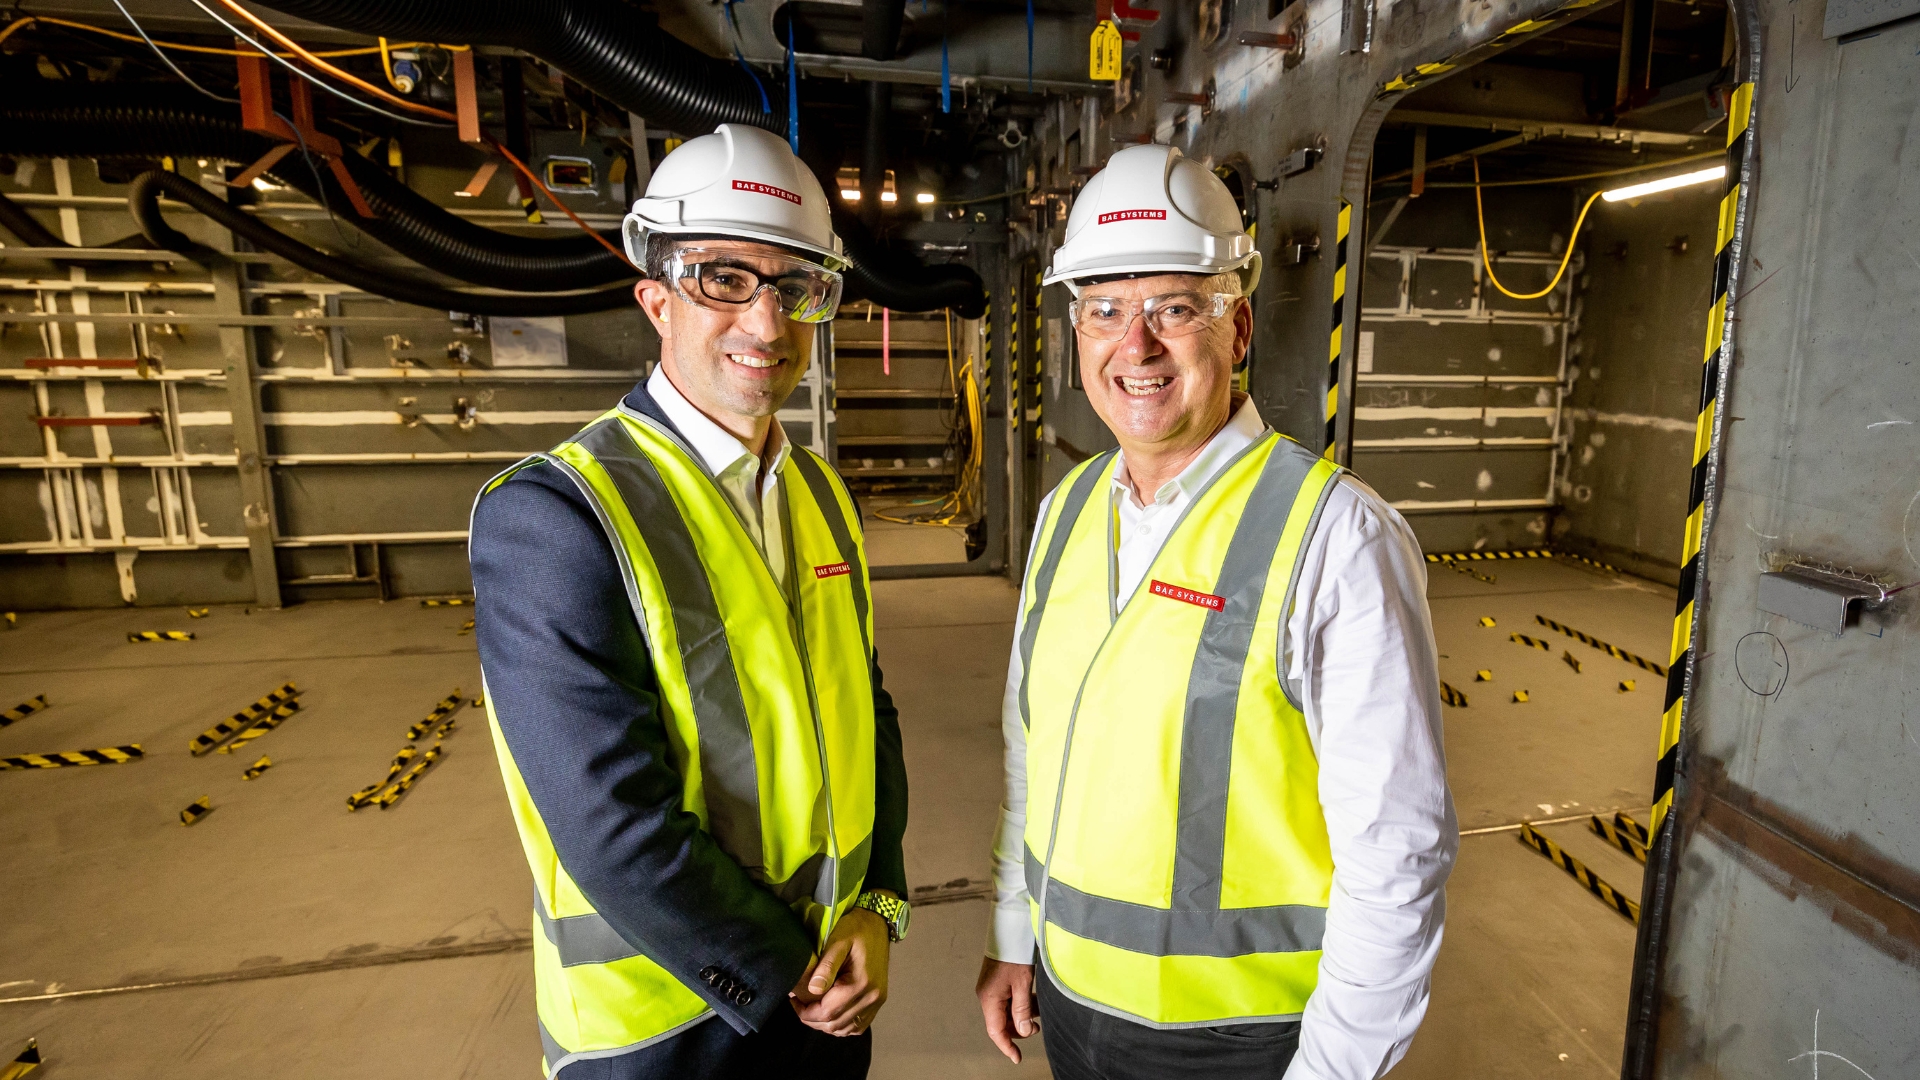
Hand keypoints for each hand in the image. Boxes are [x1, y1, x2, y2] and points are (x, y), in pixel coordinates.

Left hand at [789, 907, 889, 1035]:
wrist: (878, 923)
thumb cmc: (855, 928)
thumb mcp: (837, 940)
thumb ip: (826, 966)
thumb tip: (813, 990)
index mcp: (861, 983)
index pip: (828, 1012)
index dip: (806, 1012)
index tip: (793, 999)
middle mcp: (872, 997)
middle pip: (835, 1024)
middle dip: (812, 1019)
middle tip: (798, 1003)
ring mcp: (877, 1002)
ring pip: (846, 1029)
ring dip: (825, 1024)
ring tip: (811, 1008)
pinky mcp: (878, 1002)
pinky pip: (858, 1026)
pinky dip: (841, 1025)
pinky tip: (830, 1014)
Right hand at [975, 957, 1038, 1062]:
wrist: (1009, 929)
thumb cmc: (1015, 953)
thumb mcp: (1022, 984)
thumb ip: (1022, 1010)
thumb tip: (1023, 1031)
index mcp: (989, 998)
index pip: (996, 1031)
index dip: (1007, 1046)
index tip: (1017, 1058)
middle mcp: (987, 995)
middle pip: (1000, 1023)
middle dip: (1017, 1029)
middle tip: (1036, 1026)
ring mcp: (991, 988)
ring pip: (1005, 1012)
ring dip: (1021, 1015)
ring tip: (1037, 1010)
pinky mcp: (996, 982)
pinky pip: (1007, 1001)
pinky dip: (1019, 1004)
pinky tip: (1032, 1000)